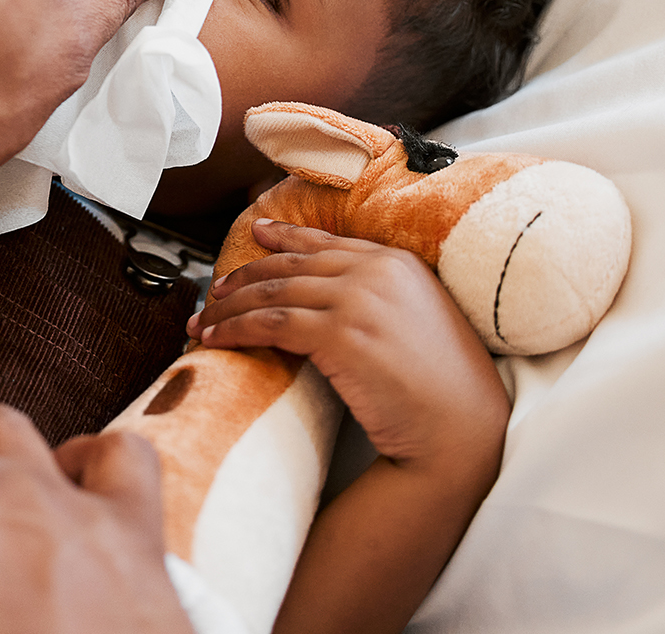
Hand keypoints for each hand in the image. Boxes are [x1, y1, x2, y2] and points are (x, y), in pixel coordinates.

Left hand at [186, 220, 506, 469]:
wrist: (462, 430)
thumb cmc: (443, 389)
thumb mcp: (416, 321)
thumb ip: (377, 296)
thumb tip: (327, 297)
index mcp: (397, 263)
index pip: (325, 243)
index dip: (284, 239)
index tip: (257, 235)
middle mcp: (376, 272)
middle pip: (289, 265)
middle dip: (242, 278)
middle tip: (213, 292)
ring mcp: (359, 300)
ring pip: (272, 293)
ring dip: (228, 309)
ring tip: (203, 323)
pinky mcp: (340, 334)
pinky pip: (270, 325)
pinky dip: (235, 331)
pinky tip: (216, 342)